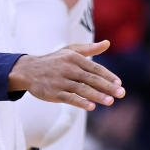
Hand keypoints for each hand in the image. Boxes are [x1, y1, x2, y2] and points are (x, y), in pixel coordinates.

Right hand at [8, 40, 125, 109]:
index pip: (95, 68)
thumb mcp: (70, 51)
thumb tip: (107, 43)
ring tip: (110, 101)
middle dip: (108, 87)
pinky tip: (91, 107)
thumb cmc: (54, 61)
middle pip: (91, 79)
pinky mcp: (53, 92)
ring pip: (82, 89)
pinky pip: (69, 98)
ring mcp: (60, 81)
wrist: (28, 70)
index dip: (108, 76)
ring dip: (97, 96)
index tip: (119, 83)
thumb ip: (89, 49)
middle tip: (121, 93)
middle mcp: (68, 68)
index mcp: (74, 58)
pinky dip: (80, 102)